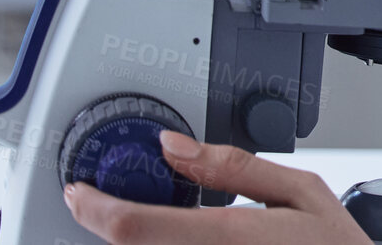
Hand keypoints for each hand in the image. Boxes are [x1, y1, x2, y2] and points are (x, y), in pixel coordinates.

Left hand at [64, 129, 371, 244]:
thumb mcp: (301, 191)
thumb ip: (232, 166)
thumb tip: (174, 146)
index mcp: (228, 238)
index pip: (132, 227)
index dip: (93, 207)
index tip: (80, 191)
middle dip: (112, 224)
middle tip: (115, 200)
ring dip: (136, 239)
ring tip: (152, 221)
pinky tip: (177, 240)